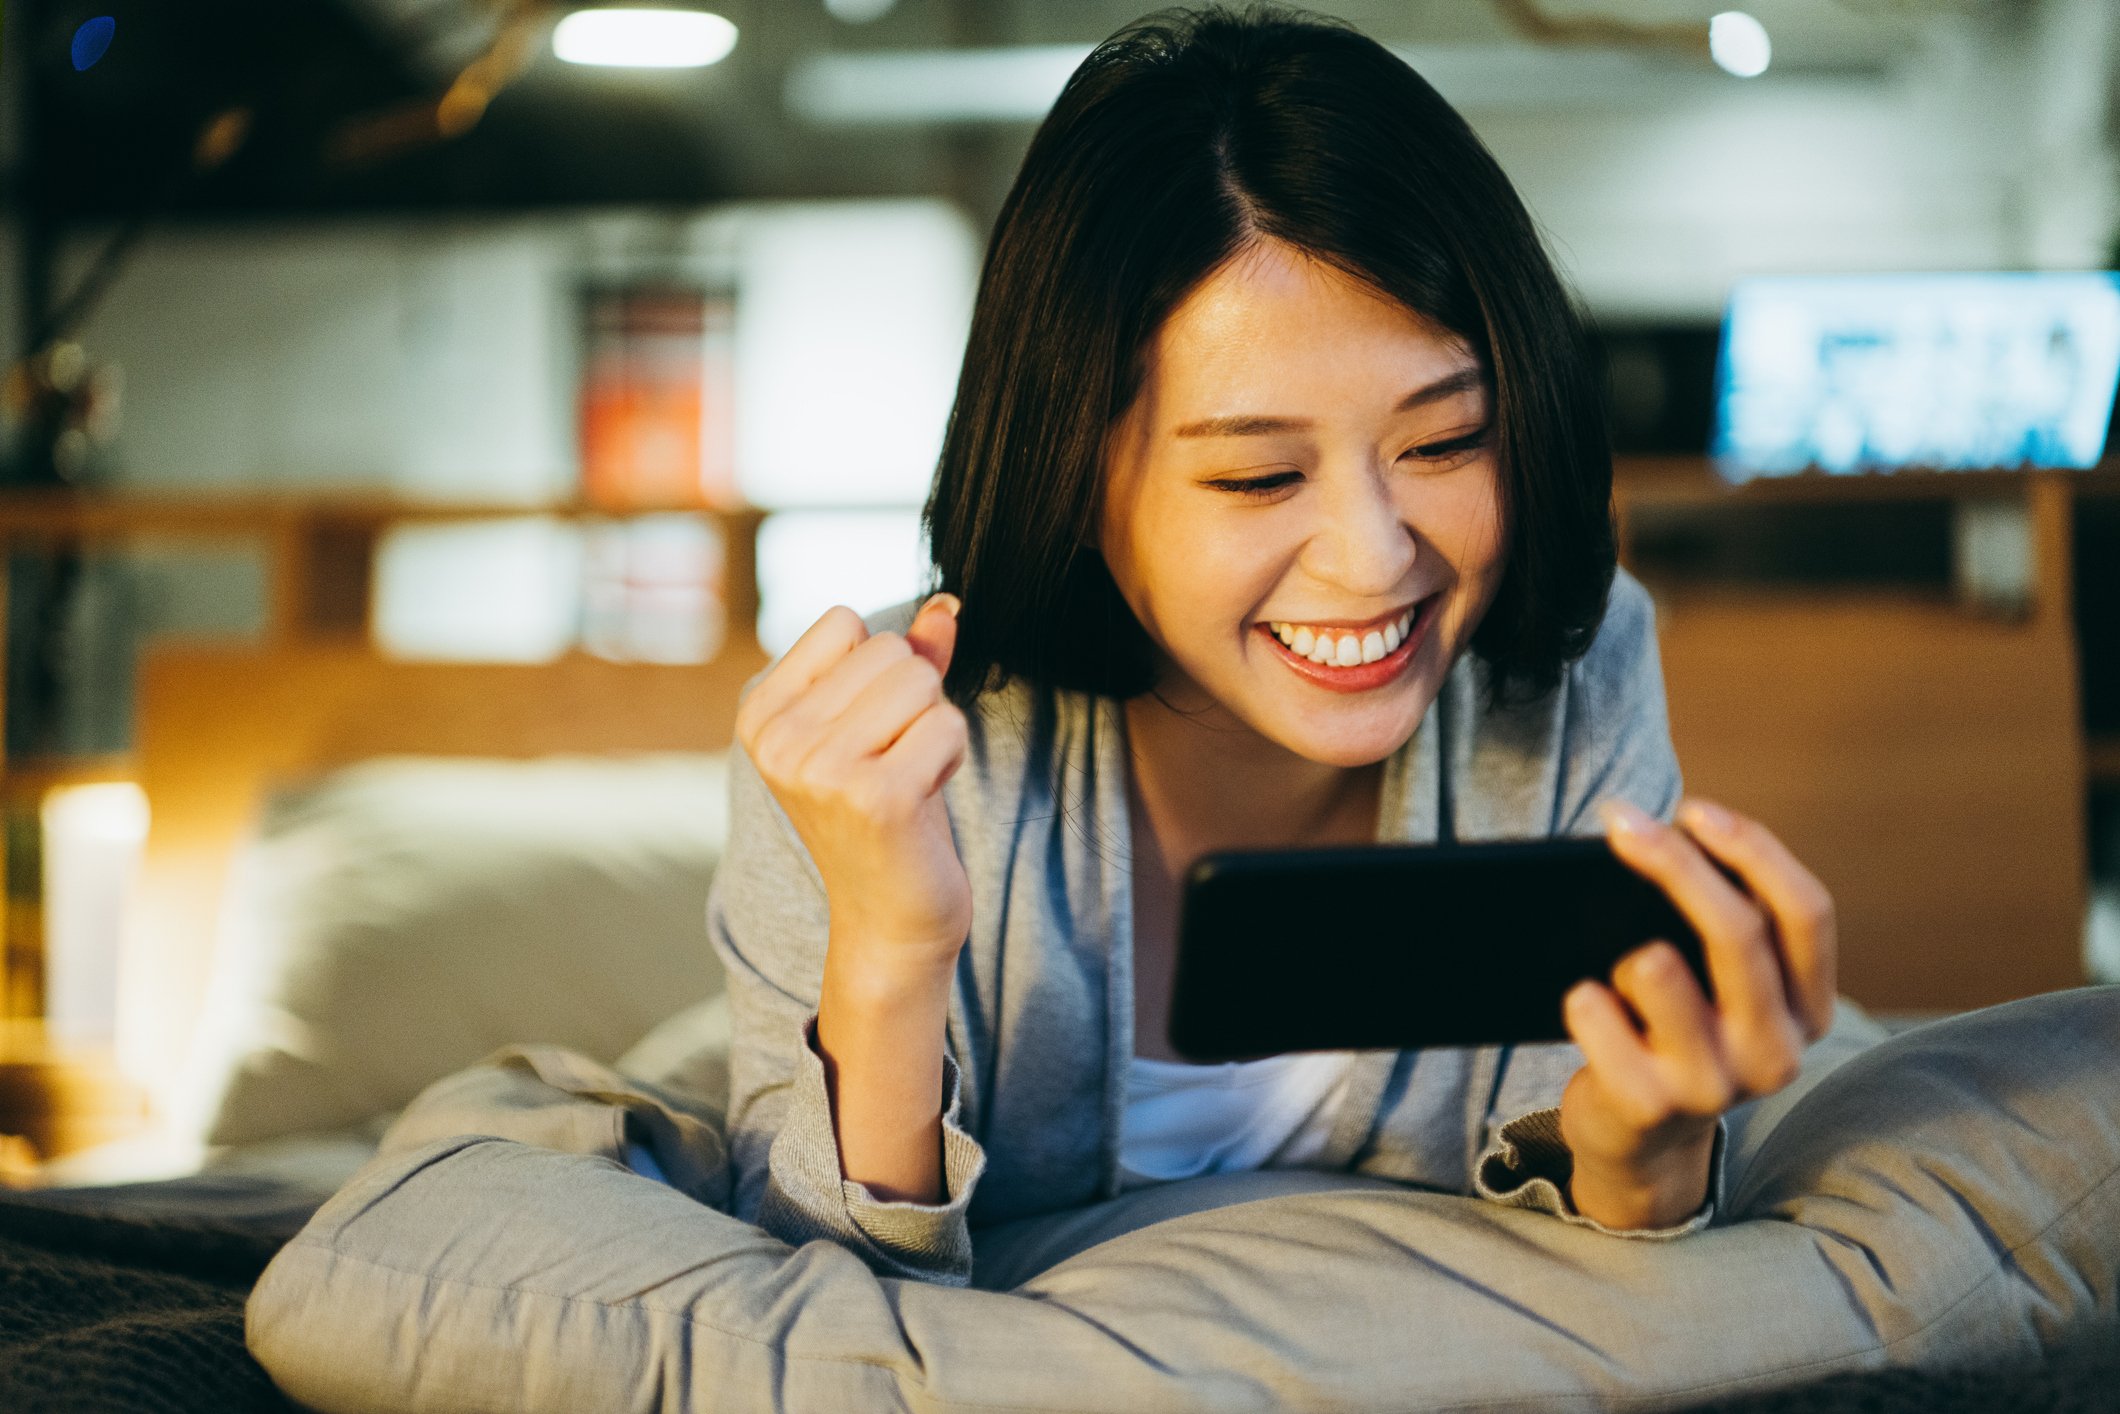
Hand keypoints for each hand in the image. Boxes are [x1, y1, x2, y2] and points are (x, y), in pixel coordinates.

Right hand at [734, 593, 972, 970]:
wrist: (889, 922)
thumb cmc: (886, 817)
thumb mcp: (882, 728)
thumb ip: (907, 660)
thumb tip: (948, 601)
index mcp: (762, 715)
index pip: (846, 623)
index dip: (879, 672)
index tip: (868, 733)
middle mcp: (779, 740)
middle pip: (891, 651)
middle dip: (915, 701)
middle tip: (893, 764)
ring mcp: (821, 769)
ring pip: (922, 682)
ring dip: (935, 728)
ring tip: (907, 780)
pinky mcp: (875, 797)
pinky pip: (948, 724)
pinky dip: (951, 757)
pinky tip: (921, 801)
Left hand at [1557, 796, 1838, 1228]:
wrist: (1636, 1142)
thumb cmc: (1674, 1033)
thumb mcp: (1720, 988)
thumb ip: (1719, 928)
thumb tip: (1657, 836)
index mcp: (1809, 1009)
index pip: (1806, 912)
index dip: (1753, 851)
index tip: (1693, 810)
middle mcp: (1777, 1052)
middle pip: (1736, 932)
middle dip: (1674, 863)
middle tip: (1620, 821)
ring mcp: (1715, 1087)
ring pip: (1658, 970)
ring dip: (1625, 950)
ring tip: (1614, 964)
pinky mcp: (1648, 1107)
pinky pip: (1597, 1013)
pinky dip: (1580, 997)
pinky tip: (1582, 1001)